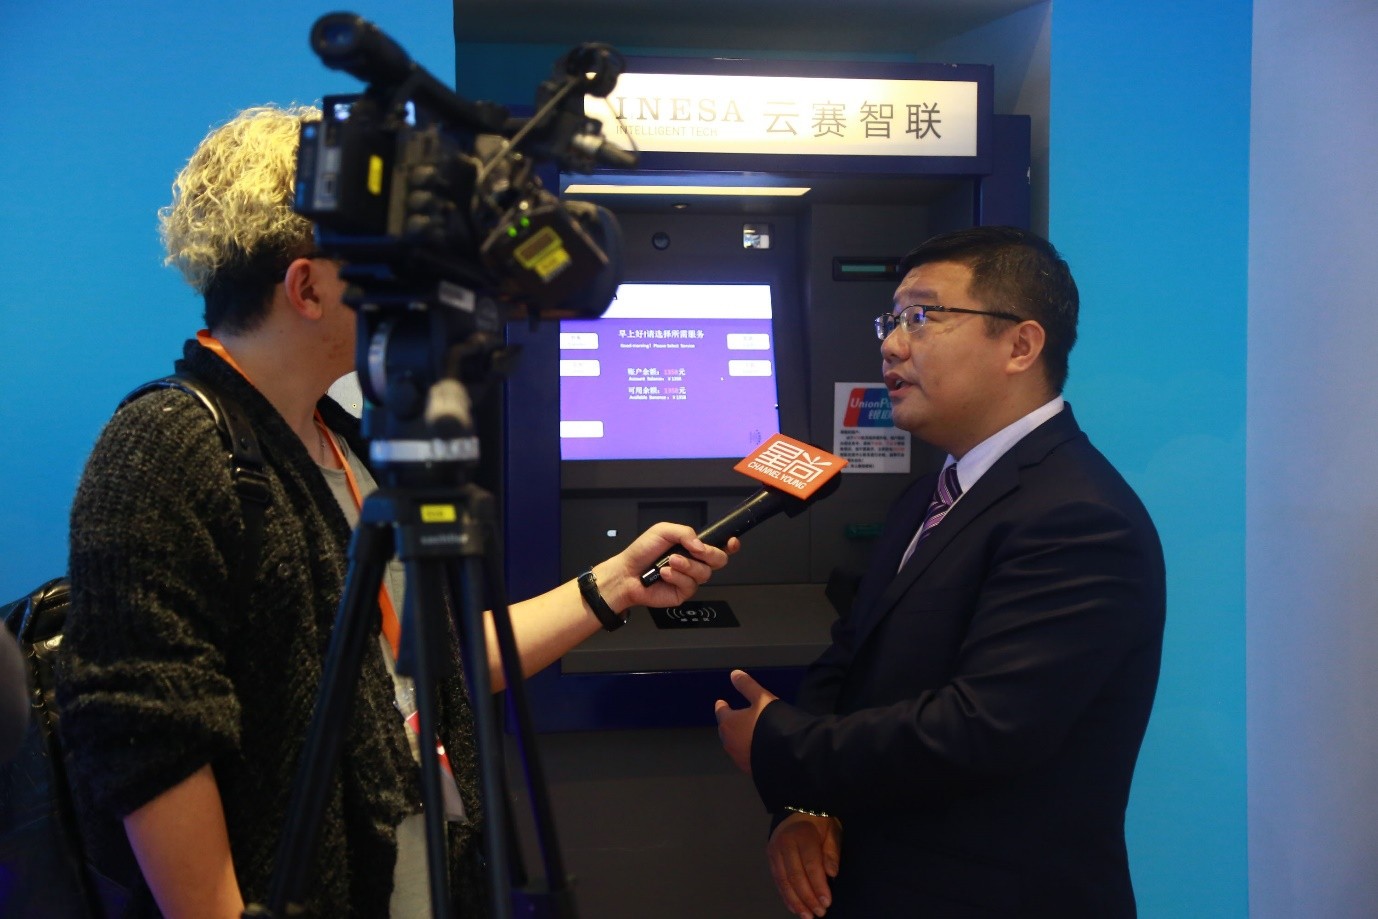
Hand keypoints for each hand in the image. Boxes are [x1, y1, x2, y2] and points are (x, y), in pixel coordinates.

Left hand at [602, 522, 737, 610]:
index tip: (732, 541)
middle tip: (695, 551)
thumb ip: (686, 533)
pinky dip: (676, 577)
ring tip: (669, 562)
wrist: (627, 573)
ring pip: (704, 573)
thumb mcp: (663, 531)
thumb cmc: (642, 552)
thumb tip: (701, 545)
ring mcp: (690, 578)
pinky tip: (664, 574)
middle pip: (719, 560)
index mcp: (692, 546)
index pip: (718, 544)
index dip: (729, 544)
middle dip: (709, 554)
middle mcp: (694, 562)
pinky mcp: (683, 592)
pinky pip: (690, 585)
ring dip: (687, 565)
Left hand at [713, 669, 777, 775]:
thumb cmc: (771, 722)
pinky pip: (746, 756)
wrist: (786, 755)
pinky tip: (758, 749)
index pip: (721, 712)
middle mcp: (730, 742)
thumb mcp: (761, 698)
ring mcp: (739, 759)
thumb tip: (734, 674)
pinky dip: (749, 750)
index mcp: (729, 723)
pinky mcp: (750, 769)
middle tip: (735, 717)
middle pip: (726, 730)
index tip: (721, 703)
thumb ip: (747, 686)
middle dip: (729, 723)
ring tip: (747, 733)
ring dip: (739, 738)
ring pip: (735, 745)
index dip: (722, 706)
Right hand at [767, 812, 841, 918]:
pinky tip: (795, 908)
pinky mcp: (770, 857)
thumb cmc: (819, 824)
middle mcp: (784, 843)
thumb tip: (832, 874)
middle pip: (795, 876)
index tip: (827, 902)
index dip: (818, 886)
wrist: (799, 810)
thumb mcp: (832, 833)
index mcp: (803, 835)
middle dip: (808, 898)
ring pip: (783, 881)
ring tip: (807, 916)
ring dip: (795, 902)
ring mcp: (774, 851)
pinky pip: (777, 880)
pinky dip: (786, 896)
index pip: (811, 865)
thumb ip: (832, 853)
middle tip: (819, 913)